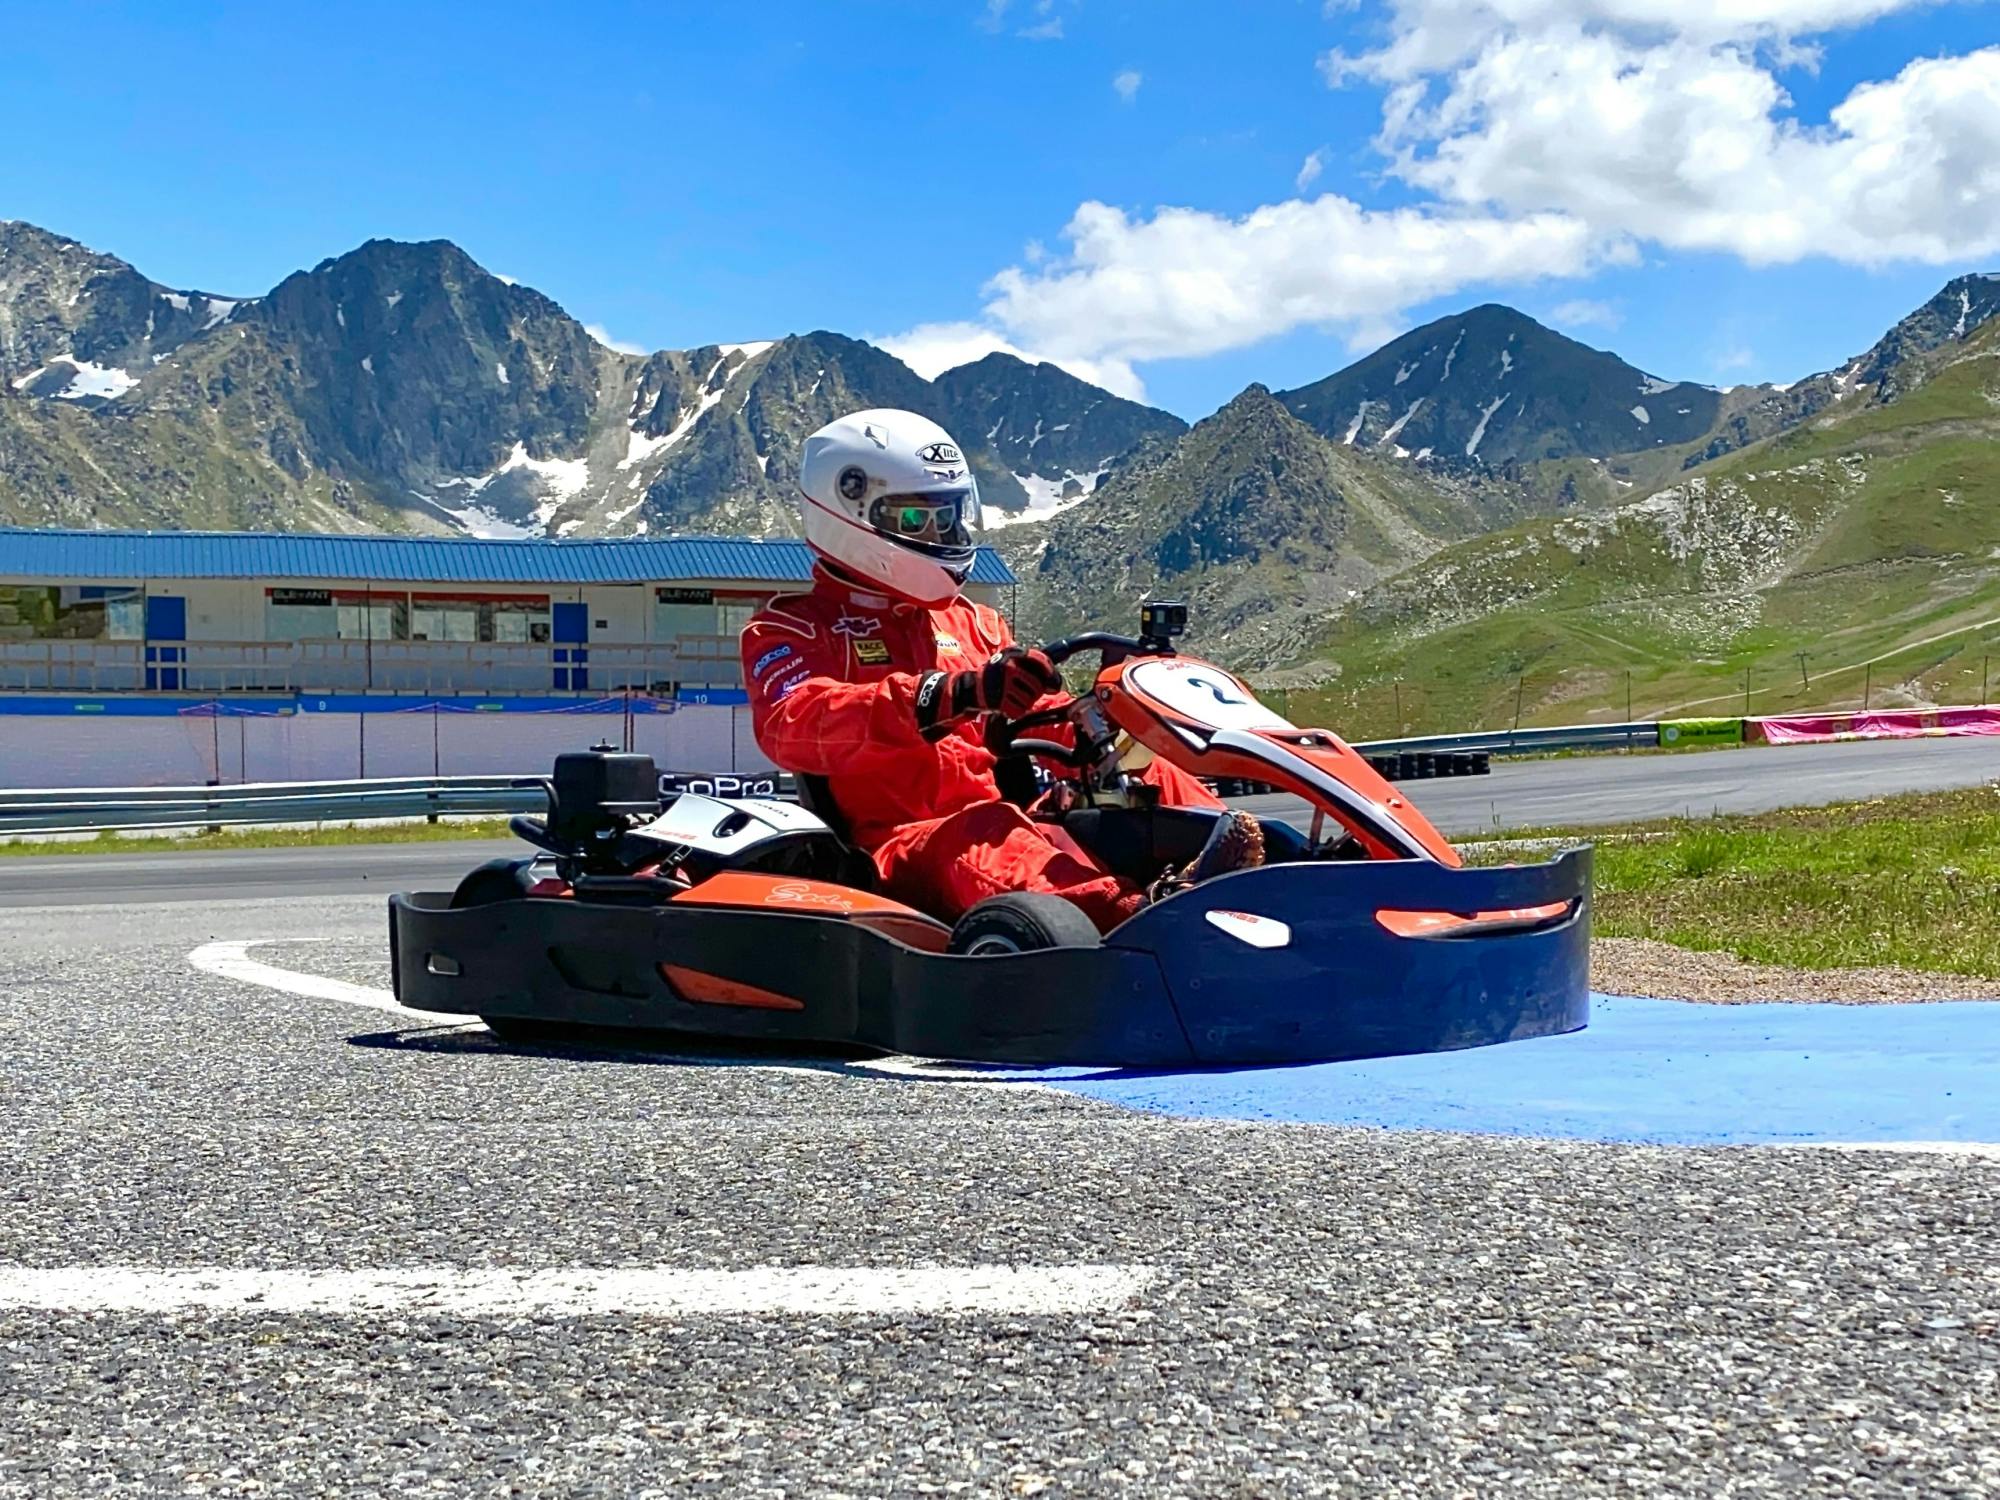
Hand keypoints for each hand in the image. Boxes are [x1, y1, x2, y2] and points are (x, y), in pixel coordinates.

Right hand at [914, 647, 1060, 733]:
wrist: (968, 689)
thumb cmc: (994, 677)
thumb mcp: (1010, 663)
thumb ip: (1030, 668)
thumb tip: (1056, 683)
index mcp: (1012, 654)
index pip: (1040, 660)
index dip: (1051, 673)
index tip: (1054, 684)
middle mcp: (1008, 666)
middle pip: (1038, 685)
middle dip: (1034, 693)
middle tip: (1024, 694)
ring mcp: (1003, 683)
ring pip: (1030, 700)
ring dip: (1024, 704)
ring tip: (1012, 699)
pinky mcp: (998, 699)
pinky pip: (1019, 710)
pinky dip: (1015, 712)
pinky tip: (1007, 707)